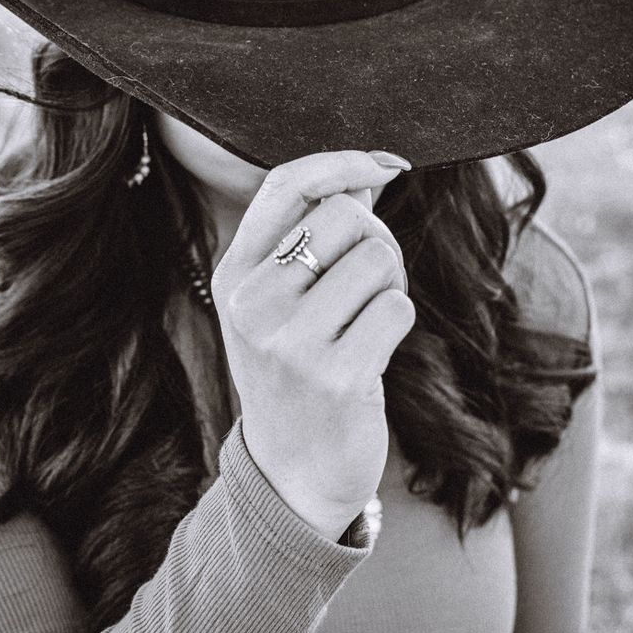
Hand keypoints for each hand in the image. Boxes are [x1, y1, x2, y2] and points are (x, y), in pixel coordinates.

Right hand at [211, 151, 414, 541]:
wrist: (294, 470)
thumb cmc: (298, 369)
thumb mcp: (285, 301)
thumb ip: (317, 235)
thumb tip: (368, 172)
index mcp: (234, 274)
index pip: (287, 185)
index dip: (344, 162)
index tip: (388, 166)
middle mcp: (252, 303)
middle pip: (346, 214)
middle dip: (377, 239)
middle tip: (369, 283)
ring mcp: (289, 341)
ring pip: (377, 257)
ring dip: (390, 284)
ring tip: (366, 322)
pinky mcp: (334, 376)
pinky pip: (397, 306)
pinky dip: (397, 323)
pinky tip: (371, 353)